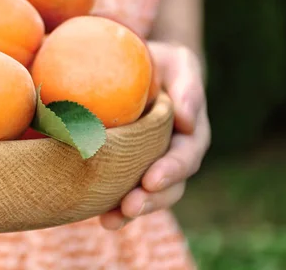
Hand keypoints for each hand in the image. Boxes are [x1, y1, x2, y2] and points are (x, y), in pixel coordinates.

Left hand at [100, 41, 210, 229]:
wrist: (139, 68)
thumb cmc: (161, 63)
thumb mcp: (179, 64)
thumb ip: (188, 87)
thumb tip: (185, 119)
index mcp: (190, 134)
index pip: (185, 157)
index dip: (171, 171)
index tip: (151, 179)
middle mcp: (172, 156)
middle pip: (168, 187)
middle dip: (150, 201)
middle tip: (129, 207)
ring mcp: (149, 165)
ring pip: (146, 197)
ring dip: (130, 211)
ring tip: (110, 221)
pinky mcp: (126, 167)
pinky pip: (120, 189)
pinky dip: (110, 204)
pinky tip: (96, 216)